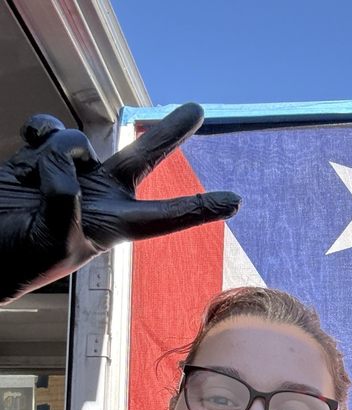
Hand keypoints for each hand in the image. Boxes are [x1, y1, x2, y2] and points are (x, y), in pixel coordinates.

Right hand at [0, 102, 240, 302]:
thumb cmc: (19, 260)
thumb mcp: (56, 241)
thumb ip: (69, 202)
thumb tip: (66, 165)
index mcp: (114, 226)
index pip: (166, 216)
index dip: (200, 207)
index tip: (234, 201)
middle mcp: (100, 198)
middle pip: (144, 158)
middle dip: (170, 133)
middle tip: (197, 110)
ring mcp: (72, 175)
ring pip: (79, 140)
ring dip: (57, 151)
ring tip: (33, 180)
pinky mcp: (41, 158)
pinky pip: (48, 130)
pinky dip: (37, 133)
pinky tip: (26, 149)